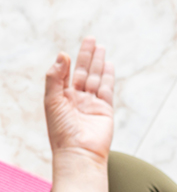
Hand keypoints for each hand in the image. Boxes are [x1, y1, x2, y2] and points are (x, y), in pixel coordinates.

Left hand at [44, 37, 114, 161]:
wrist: (79, 152)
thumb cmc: (61, 130)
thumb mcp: (52, 100)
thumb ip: (56, 77)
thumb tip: (63, 55)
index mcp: (62, 97)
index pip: (65, 74)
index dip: (67, 61)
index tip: (68, 51)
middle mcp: (78, 99)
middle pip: (83, 72)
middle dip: (87, 56)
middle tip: (92, 39)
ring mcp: (92, 104)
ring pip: (96, 78)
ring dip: (98, 63)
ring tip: (101, 48)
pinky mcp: (105, 109)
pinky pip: (106, 89)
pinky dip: (108, 76)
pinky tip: (108, 65)